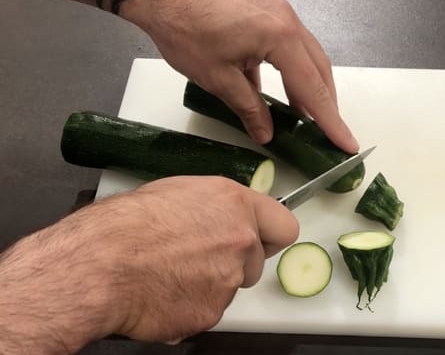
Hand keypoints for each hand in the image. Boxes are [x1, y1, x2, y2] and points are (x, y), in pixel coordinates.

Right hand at [0, 176, 297, 352]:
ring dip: (210, 282)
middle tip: (199, 257)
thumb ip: (215, 207)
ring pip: (230, 285)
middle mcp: (240, 241)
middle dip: (233, 261)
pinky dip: (191, 303)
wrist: (100, 264)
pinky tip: (164, 289)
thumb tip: (224, 215)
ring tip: (172, 271)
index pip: (283, 226)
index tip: (261, 239)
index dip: (270, 235)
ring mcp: (228, 280)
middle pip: (254, 260)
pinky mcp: (211, 313)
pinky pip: (208, 308)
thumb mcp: (177, 192)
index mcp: (234, 205)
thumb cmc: (127, 224)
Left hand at [120, 0, 358, 152]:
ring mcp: (277, 14)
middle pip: (318, 70)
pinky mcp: (265, 14)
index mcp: (279, 37)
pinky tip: (276, 93)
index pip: (313, 88)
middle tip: (327, 132)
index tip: (345, 141)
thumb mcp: (218, 78)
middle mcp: (286, 22)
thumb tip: (266, 132)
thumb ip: (248, 108)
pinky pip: (287, 48)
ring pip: (305, 58)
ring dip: (307, 88)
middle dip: (325, 104)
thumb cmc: (185, 28)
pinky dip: (287, 73)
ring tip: (303, 117)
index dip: (331, 120)